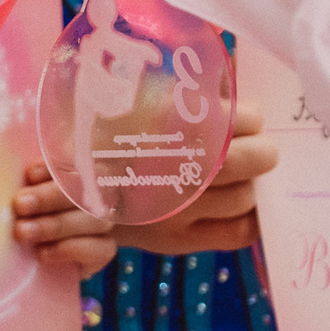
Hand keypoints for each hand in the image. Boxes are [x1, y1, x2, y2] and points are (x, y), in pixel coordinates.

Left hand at [11, 165, 115, 276]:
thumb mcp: (33, 186)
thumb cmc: (37, 204)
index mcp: (86, 166)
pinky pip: (100, 250)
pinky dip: (70, 250)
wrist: (55, 241)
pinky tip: (42, 252)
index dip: (53, 168)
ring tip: (22, 231)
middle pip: (85, 191)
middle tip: (20, 204)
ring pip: (94, 221)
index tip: (29, 174)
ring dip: (55, 226)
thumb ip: (33, 178)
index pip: (76, 162)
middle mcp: (103, 190)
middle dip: (49, 198)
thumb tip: (27, 175)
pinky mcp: (105, 249)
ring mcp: (107, 221)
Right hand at [114, 102, 275, 255]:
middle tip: (256, 149)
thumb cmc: (107, 131)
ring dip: (251, 182)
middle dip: (262, 151)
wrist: (67, 182)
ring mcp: (177, 207)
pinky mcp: (178, 239)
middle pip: (253, 158)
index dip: (250, 119)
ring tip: (238, 175)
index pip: (244, 118)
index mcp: (169, 120)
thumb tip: (231, 92)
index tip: (242, 120)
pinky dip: (251, 217)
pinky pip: (238, 232)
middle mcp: (176, 164)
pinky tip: (242, 204)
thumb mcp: (141, 95)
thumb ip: (188, 92)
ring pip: (247, 196)